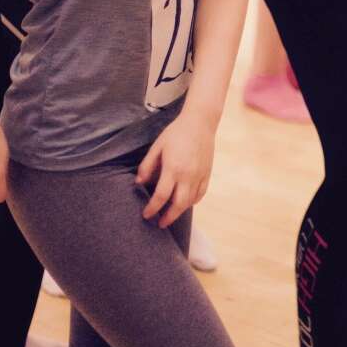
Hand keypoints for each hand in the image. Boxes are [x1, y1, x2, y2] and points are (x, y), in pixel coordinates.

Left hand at [135, 113, 215, 228]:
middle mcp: (188, 175)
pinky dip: (192, 201)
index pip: (161, 196)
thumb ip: (147, 166)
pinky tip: (185, 203)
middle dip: (168, 217)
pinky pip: (200, 194)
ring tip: (170, 215)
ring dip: (179, 211)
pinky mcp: (207, 174)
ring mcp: (200, 176)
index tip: (146, 214)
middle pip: (178, 205)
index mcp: (173, 168)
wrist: (200, 123)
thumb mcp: (157, 147)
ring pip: (190, 201)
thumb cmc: (176, 133)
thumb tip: (139, 183)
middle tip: (159, 224)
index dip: (152, 208)